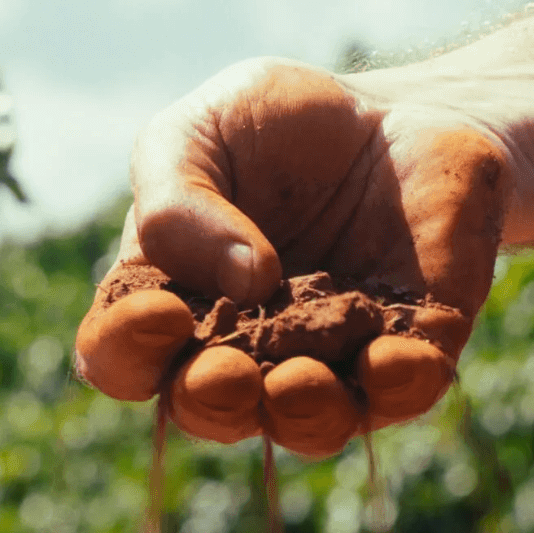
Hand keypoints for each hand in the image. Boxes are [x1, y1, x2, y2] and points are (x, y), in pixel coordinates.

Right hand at [75, 59, 509, 457]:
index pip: (122, 356)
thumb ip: (178, 201)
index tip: (162, 310)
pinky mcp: (411, 349)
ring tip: (299, 380)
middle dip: (212, 400)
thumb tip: (244, 280)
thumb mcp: (200, 130)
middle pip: (209, 408)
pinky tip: (394, 357)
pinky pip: (404, 391)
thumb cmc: (278, 126)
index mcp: (170, 302)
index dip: (129, 347)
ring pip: (308, 423)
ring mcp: (329, 360)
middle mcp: (243, 350)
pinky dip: (397, 384)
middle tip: (226, 371)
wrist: (397, 109)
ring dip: (300, 412)